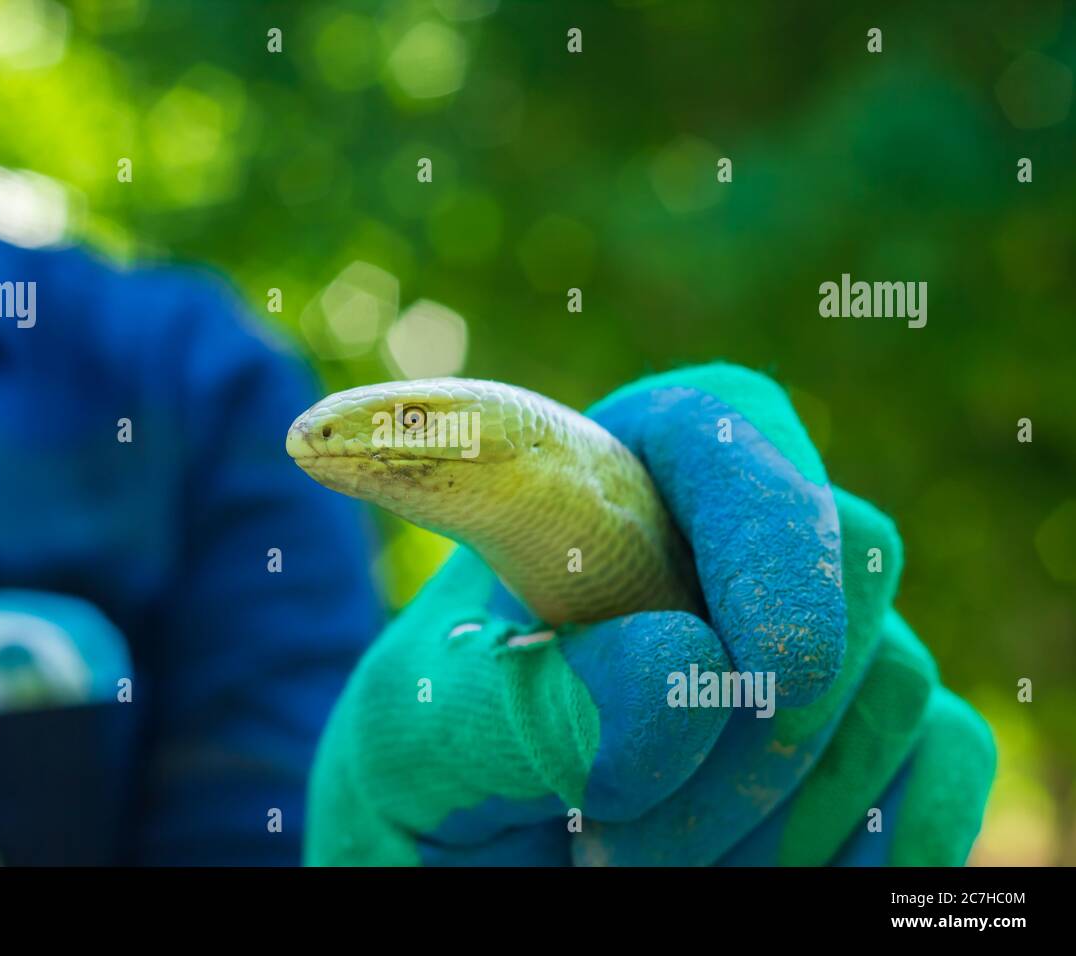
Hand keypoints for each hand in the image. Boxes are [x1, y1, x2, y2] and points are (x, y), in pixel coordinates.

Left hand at [304, 363, 993, 864]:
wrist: (468, 853)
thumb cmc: (431, 768)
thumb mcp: (427, 738)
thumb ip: (526, 702)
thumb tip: (692, 667)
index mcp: (610, 485)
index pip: (721, 428)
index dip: (768, 527)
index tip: (762, 664)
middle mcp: (729, 542)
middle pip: (847, 565)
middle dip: (755, 727)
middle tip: (616, 842)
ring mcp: (813, 634)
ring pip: (899, 683)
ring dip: (780, 812)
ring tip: (637, 865)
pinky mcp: (870, 733)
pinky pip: (944, 764)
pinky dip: (867, 843)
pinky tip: (760, 878)